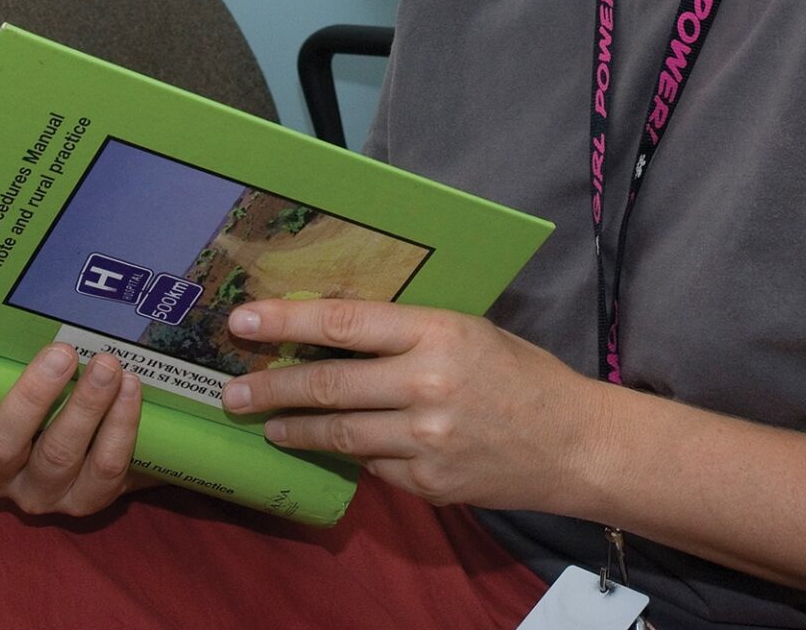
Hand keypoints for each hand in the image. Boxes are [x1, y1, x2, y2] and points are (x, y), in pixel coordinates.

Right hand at [0, 342, 156, 516]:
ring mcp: (42, 492)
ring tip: (107, 366)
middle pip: (1, 447)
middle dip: (32, 398)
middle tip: (61, 353)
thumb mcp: (18, 380)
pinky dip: (120, 426)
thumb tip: (38, 289)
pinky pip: (104, 468)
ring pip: (58, 457)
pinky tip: (130, 390)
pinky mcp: (86, 501)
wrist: (99, 448)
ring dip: (85, 407)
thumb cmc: (46, 402)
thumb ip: (14, 355)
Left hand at [219, 300, 606, 510]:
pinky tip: (334, 446)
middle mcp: (426, 384)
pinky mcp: (427, 484)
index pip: (344, 322)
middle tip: (231, 391)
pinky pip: (372, 466)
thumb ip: (407, 333)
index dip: (286, 321)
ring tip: (266, 424)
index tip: (242, 322)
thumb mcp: (469, 331)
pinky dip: (351, 454)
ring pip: (339, 433)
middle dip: (270, 388)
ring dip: (294, 428)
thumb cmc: (521, 375)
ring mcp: (425, 440)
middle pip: (328, 384)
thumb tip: (335, 330)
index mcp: (438, 332)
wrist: (573, 443)